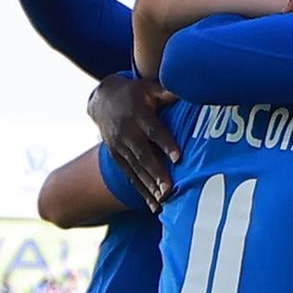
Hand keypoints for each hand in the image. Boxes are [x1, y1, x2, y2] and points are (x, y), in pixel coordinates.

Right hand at [88, 78, 174, 207]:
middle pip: (144, 155)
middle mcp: (127, 132)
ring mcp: (119, 146)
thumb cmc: (135, 93)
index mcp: (139, 115)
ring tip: (165, 201)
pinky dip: (142, 191)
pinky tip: (155, 205)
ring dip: (150, 186)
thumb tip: (190, 87)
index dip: (166, 144)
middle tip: (170, 190)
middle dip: (157, 174)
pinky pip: (131, 176)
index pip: (154, 131)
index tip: (179, 157)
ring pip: (136, 169)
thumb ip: (168, 92)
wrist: (102, 100)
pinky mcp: (116, 157)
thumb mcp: (149, 87)